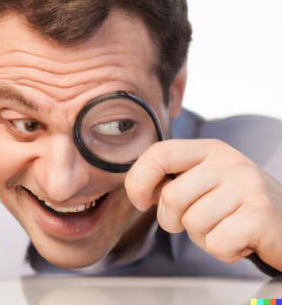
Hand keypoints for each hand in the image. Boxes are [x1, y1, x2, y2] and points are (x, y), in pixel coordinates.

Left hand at [125, 138, 281, 271]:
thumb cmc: (237, 205)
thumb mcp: (206, 180)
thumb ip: (175, 179)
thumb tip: (139, 188)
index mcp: (209, 149)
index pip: (160, 153)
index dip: (139, 179)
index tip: (141, 200)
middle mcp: (228, 161)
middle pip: (171, 197)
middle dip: (173, 220)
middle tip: (197, 221)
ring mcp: (246, 185)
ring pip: (192, 224)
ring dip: (202, 236)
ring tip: (225, 226)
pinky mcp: (260, 214)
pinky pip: (216, 243)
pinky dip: (223, 251)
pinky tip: (240, 239)